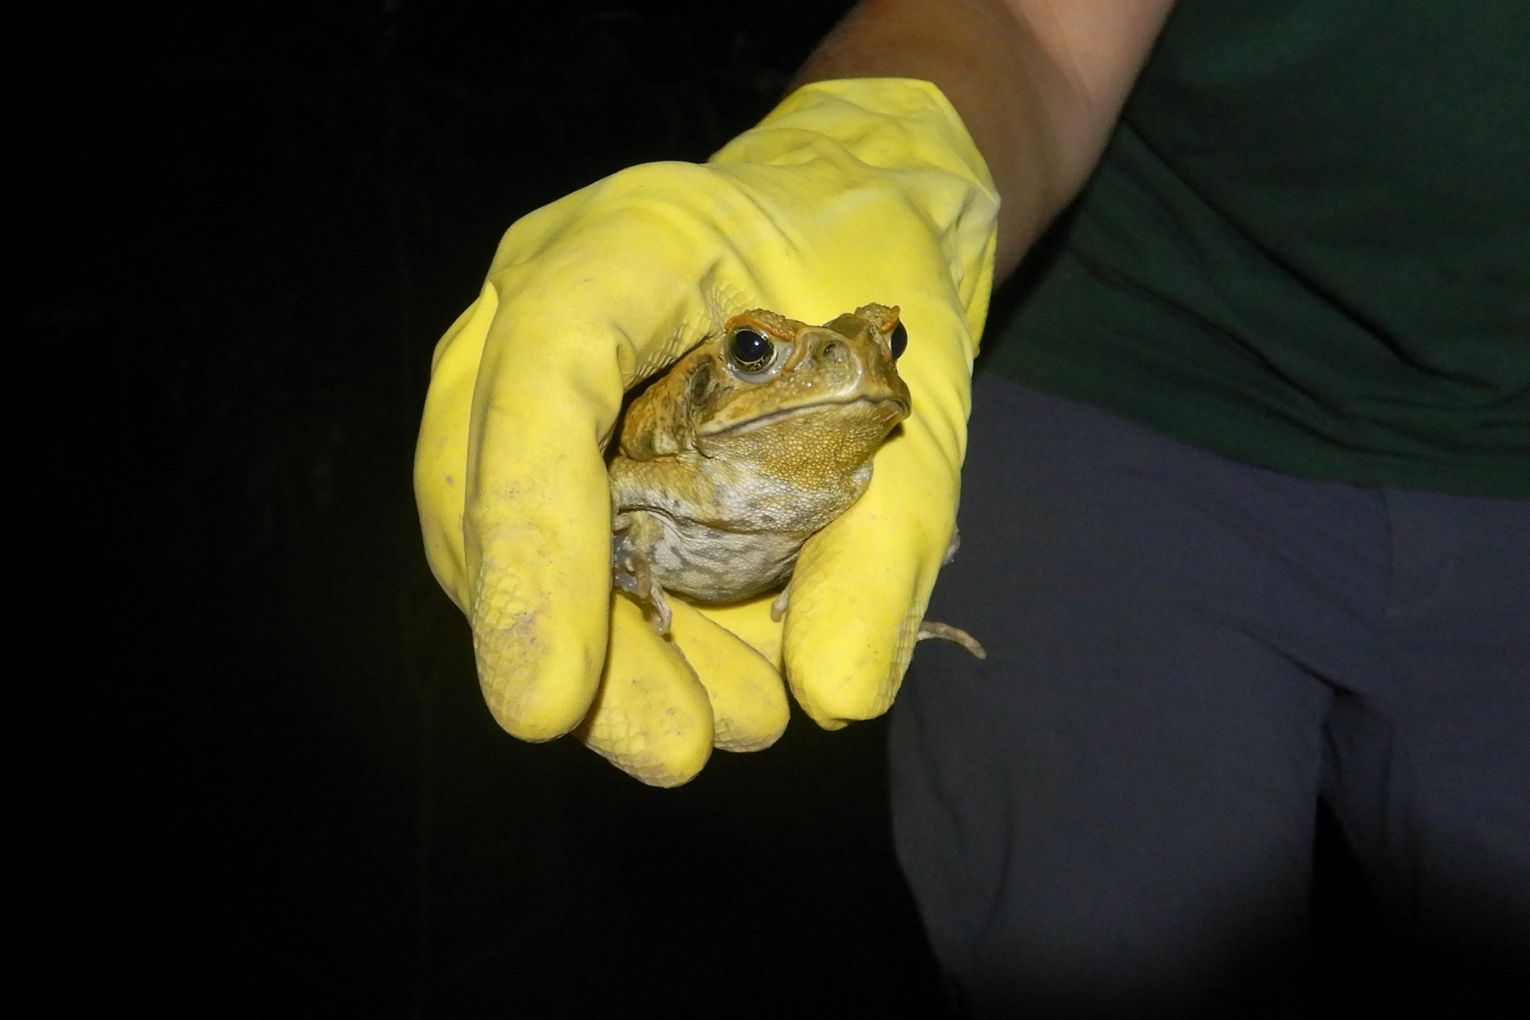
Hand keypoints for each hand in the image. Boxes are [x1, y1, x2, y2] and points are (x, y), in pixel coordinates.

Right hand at [414, 79, 997, 783]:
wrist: (846, 212)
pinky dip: (632, 637)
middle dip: (569, 639)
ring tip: (735, 727)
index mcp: (623, 241)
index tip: (549, 699)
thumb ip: (887, 537)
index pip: (543, 375)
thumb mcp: (917, 392)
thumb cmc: (877, 271)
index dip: (533, 537)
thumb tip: (834, 698)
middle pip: (483, 480)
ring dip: (608, 656)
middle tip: (674, 751)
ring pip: (506, 537)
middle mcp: (537, 305)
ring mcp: (526, 374)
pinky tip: (721, 694)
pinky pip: (563, 550)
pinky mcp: (554, 441)